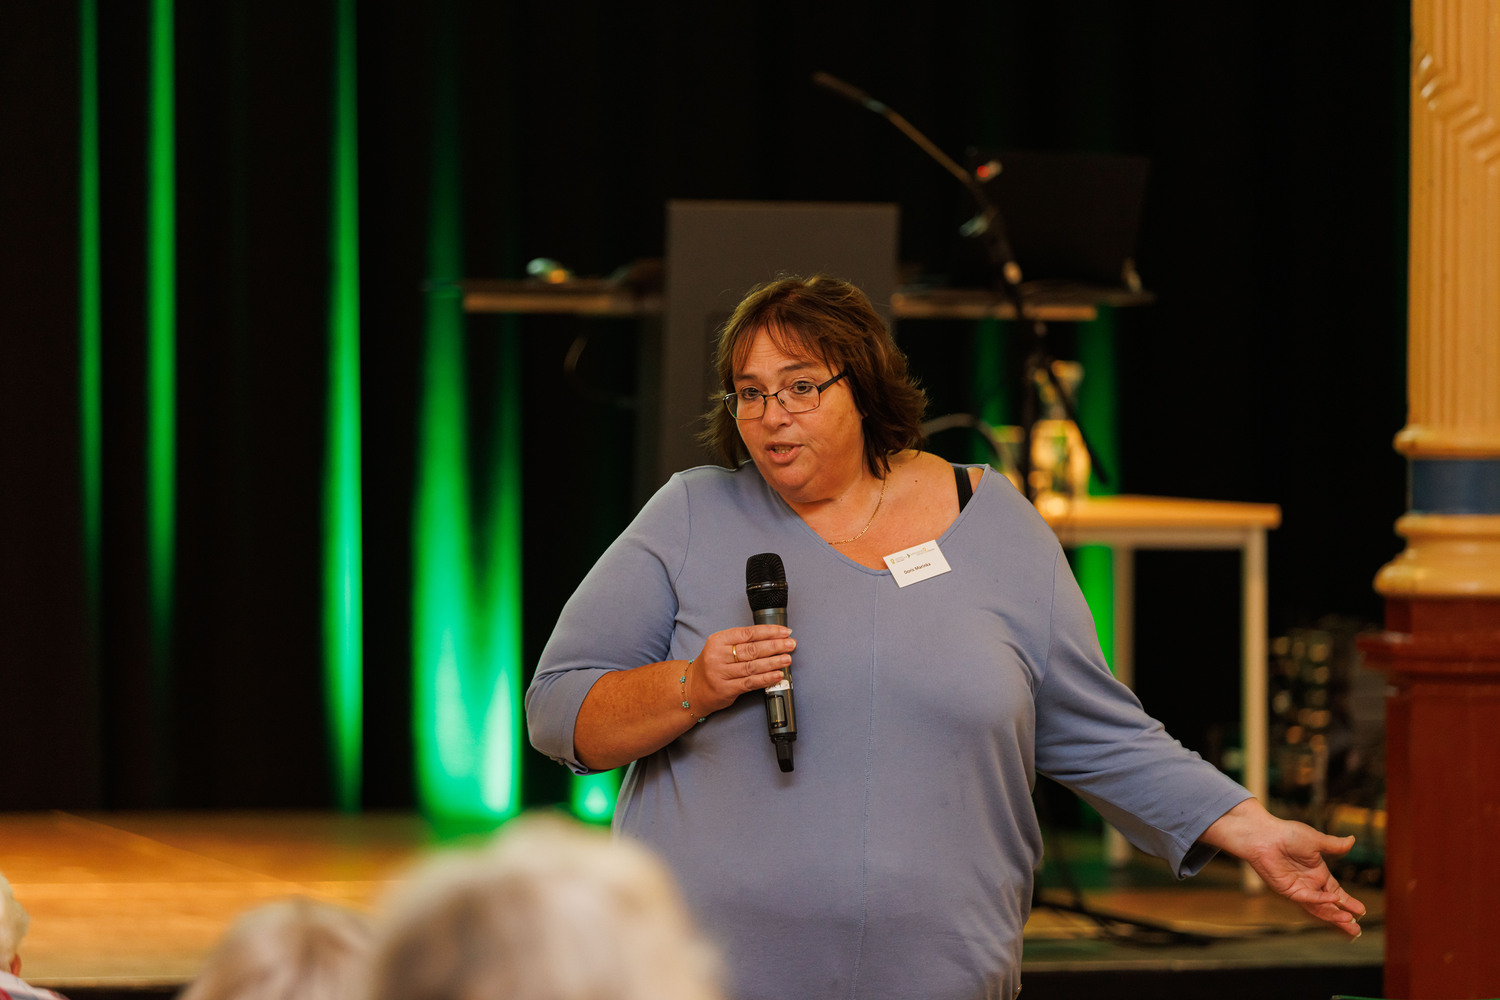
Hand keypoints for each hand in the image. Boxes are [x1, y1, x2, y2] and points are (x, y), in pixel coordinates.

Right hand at [687, 625, 794, 714]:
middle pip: (752, 649)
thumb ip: (742, 642)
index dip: (768, 632)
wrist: (693, 688)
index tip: (784, 632)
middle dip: (775, 646)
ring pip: (752, 666)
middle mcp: (718, 656)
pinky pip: (750, 683)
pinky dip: (766, 679)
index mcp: (718, 640)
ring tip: (787, 659)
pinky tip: (777, 675)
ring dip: (773, 662)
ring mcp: (721, 673)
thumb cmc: (712, 665)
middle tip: (791, 644)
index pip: (747, 633)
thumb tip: (772, 638)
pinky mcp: (726, 689)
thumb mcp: (720, 647)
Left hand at [1200, 799, 1366, 937]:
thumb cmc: (1287, 834)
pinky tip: (1334, 899)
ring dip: (1334, 915)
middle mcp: (1309, 883)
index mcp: (1318, 873)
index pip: (1336, 892)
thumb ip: (1335, 845)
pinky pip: (1307, 897)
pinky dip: (1320, 899)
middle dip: (1342, 917)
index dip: (1348, 902)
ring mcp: (1298, 888)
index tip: (1362, 911)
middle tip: (1357, 929)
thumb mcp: (1317, 840)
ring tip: (1350, 922)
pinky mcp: (1287, 889)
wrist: (1264, 834)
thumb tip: (1353, 839)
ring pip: (1319, 906)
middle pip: (1329, 905)